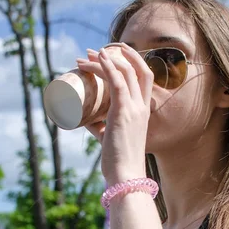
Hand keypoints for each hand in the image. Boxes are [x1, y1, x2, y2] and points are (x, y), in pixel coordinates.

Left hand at [76, 43, 153, 185]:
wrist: (125, 176)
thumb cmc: (118, 162)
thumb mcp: (108, 138)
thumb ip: (99, 128)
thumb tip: (85, 120)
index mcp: (143, 111)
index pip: (143, 77)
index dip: (129, 62)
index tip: (108, 56)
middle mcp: (142, 106)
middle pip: (137, 69)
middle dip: (117, 55)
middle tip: (94, 52)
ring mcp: (134, 108)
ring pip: (124, 72)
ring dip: (104, 60)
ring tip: (85, 56)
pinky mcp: (123, 112)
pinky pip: (117, 81)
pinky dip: (107, 67)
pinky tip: (97, 58)